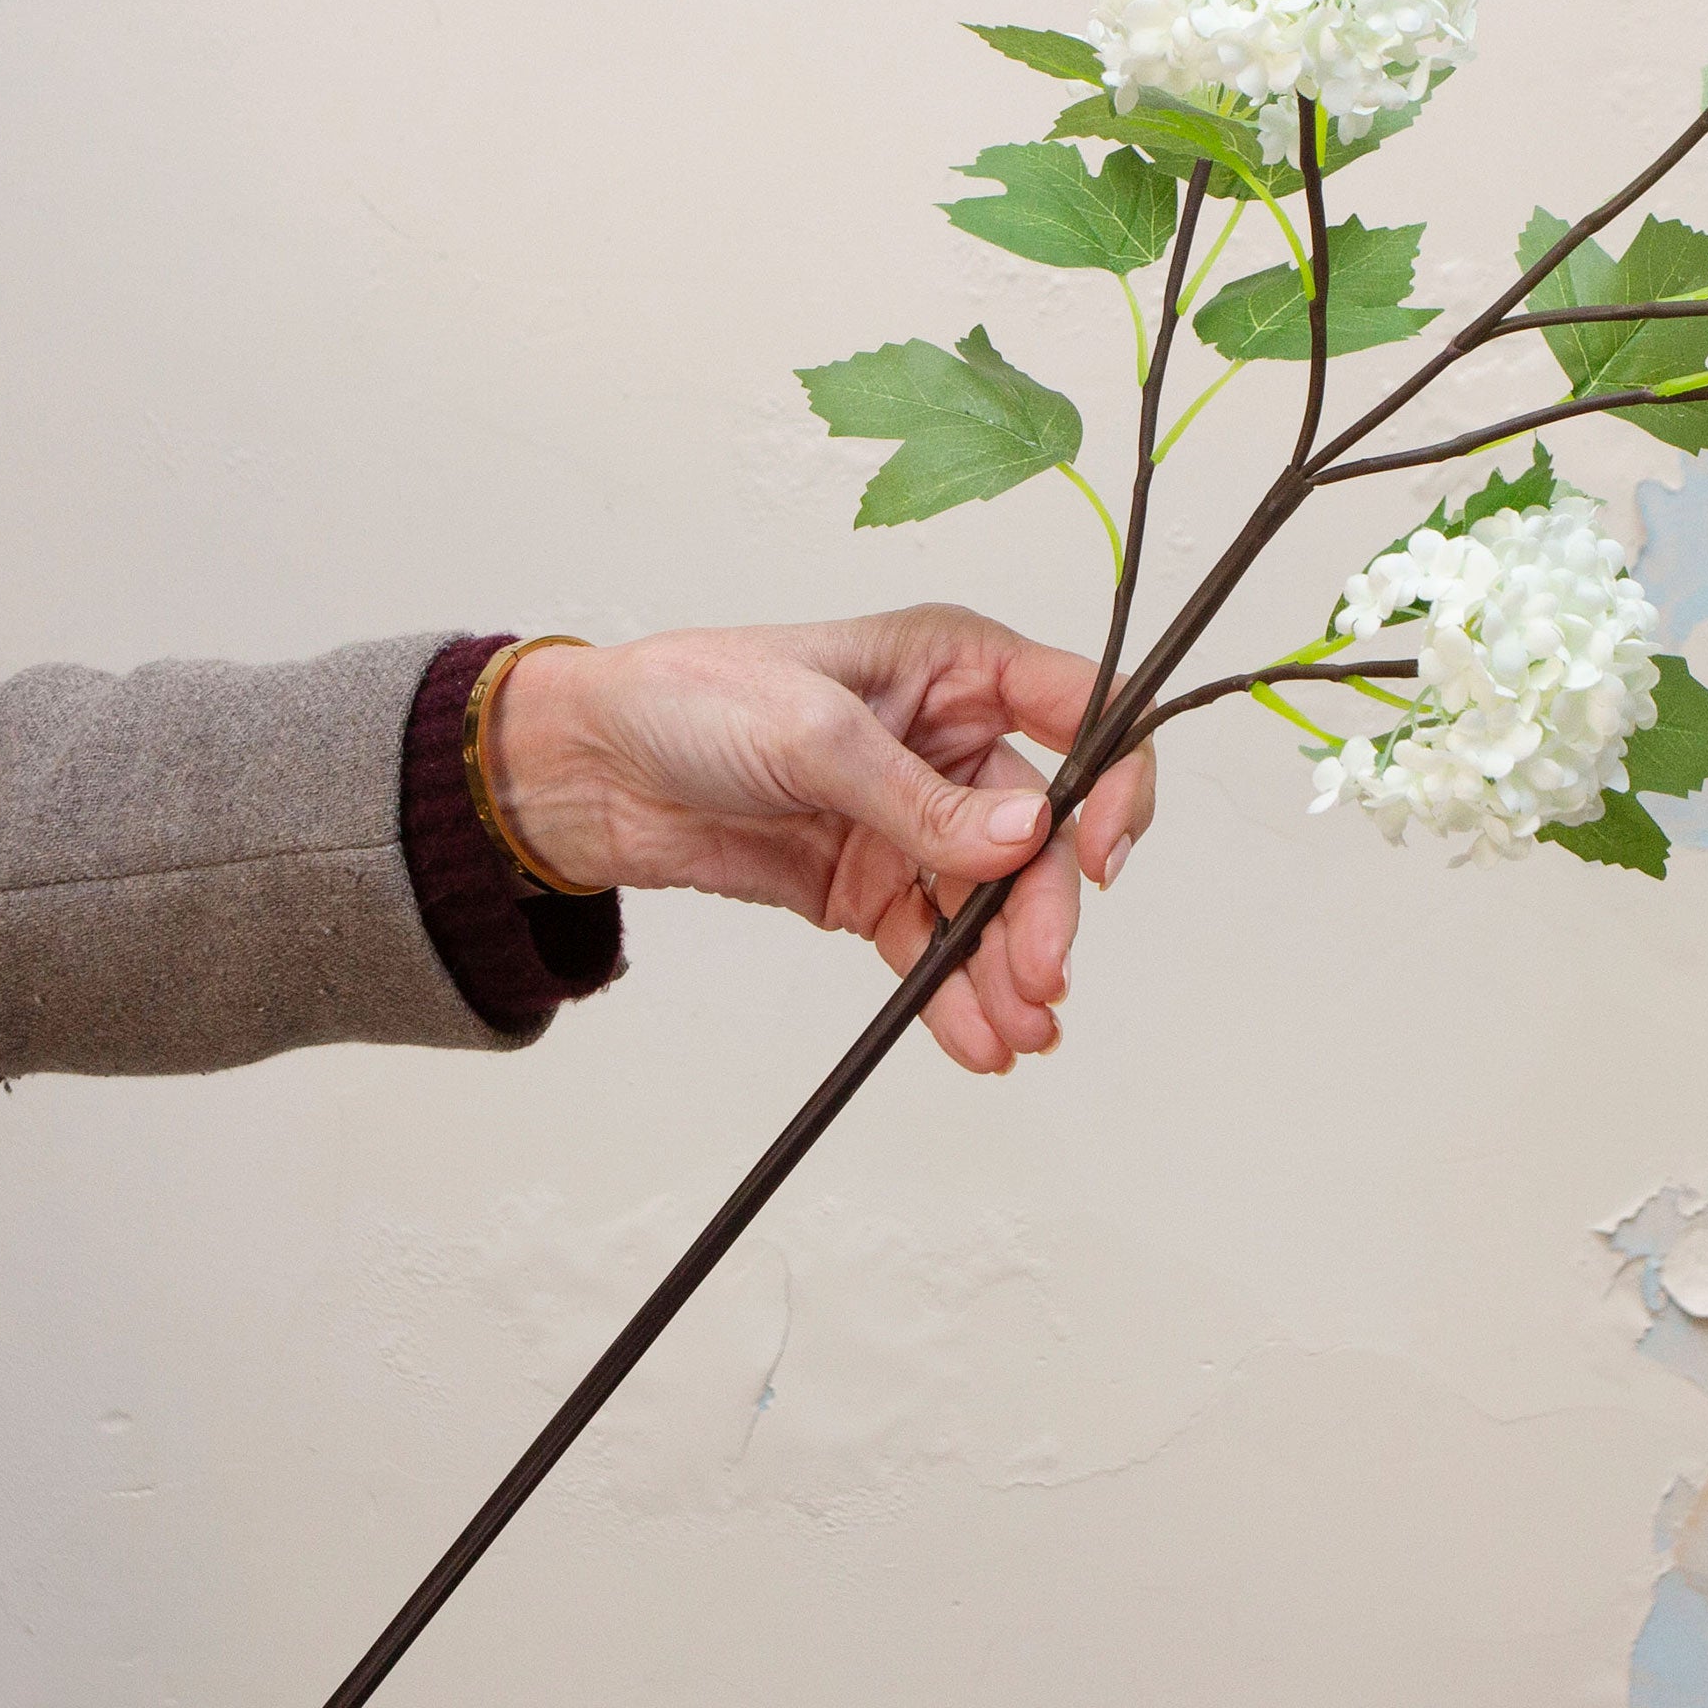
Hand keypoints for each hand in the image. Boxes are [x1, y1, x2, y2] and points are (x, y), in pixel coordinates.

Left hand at [484, 607, 1155, 1075]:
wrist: (592, 773)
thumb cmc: (690, 700)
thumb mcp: (811, 733)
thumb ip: (920, 797)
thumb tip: (1025, 836)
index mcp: (956, 666)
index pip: (1083, 708)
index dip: (1115, 778)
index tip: (1103, 854)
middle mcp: (950, 742)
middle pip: (1044, 830)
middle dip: (1047, 907)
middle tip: (1042, 975)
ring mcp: (915, 821)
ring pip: (993, 902)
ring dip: (1009, 966)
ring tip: (1018, 1030)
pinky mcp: (873, 887)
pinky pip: (934, 946)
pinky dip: (956, 995)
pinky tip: (976, 1041)